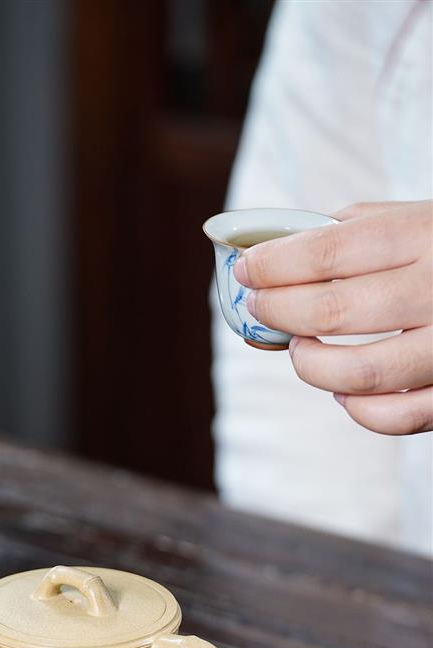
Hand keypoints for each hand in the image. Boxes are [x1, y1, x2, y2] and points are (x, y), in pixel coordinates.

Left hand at [233, 201, 432, 434]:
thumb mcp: (422, 217)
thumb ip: (359, 228)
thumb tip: (277, 252)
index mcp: (427, 235)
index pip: (326, 252)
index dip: (273, 265)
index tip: (246, 270)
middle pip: (332, 311)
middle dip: (279, 312)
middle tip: (262, 308)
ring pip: (360, 374)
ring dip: (312, 366)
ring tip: (300, 349)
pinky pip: (399, 417)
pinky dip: (359, 410)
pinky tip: (343, 392)